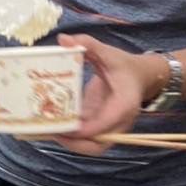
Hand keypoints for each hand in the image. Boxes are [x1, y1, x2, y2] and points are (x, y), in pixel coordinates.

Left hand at [53, 34, 165, 154]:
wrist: (140, 76)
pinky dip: (69, 136)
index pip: (105, 123)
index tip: (64, 127)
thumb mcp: (108, 53)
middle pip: (97, 145)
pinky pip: (86, 138)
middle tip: (49, 132)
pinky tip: (50, 126)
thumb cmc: (124, 65)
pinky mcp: (101, 127)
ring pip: (90, 146)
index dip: (85, 129)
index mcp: (124, 105)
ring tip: (44, 131)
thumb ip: (88, 44)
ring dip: (68, 142)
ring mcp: (110, 128)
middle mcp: (118, 122)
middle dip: (73, 143)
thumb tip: (63, 39)